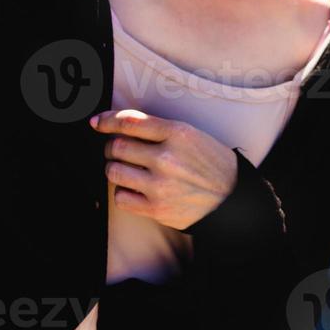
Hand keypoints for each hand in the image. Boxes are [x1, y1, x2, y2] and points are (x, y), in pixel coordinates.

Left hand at [90, 109, 238, 230]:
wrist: (233, 198)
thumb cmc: (210, 162)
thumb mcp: (191, 134)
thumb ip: (158, 129)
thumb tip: (119, 125)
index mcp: (176, 133)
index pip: (129, 121)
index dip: (107, 120)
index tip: (96, 123)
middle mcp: (166, 157)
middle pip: (117, 146)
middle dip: (112, 147)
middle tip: (118, 151)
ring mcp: (160, 185)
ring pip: (114, 171)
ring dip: (115, 169)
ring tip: (126, 170)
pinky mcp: (157, 209)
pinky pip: (121, 197)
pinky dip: (122, 192)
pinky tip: (134, 189)